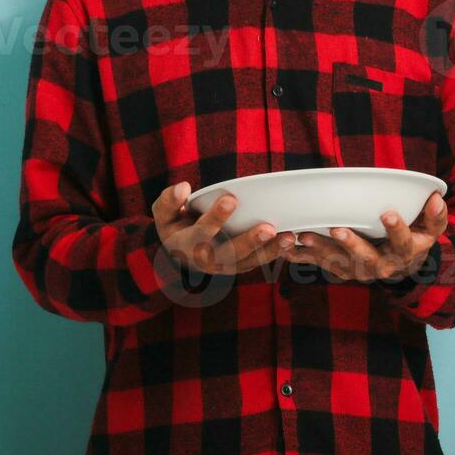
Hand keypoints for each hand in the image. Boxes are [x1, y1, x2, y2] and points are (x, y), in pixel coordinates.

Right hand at [152, 182, 292, 275]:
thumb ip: (169, 201)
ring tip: (289, 237)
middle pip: (229, 253)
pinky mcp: (240, 266)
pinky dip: (275, 254)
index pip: (201, 232)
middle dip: (249, 241)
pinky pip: (258, 262)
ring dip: (270, 251)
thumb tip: (183, 187)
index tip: (230, 199)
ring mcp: (225, 266)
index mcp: (186, 245)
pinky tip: (291, 242)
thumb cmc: (174, 225)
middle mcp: (207, 260)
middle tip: (268, 228)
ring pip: (249, 262)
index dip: (215, 217)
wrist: (180, 253)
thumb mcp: (164, 214)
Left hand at [283, 191, 448, 284]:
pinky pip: (322, 266)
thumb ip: (435, 216)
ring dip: (322, 251)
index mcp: (404, 253)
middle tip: (338, 228)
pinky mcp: (342, 270)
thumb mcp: (430, 230)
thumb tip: (436, 198)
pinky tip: (288, 246)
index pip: (402, 242)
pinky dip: (304, 257)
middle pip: (367, 259)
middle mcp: (382, 266)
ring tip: (306, 236)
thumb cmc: (415, 239)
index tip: (388, 213)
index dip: (396, 229)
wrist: (403, 268)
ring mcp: (360, 271)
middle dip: (352, 245)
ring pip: (340, 265)